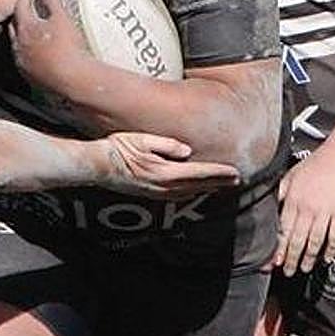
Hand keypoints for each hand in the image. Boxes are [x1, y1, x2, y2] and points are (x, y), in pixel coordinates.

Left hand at [9, 0, 89, 87]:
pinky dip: (28, 51)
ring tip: (34, 30)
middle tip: (29, 8)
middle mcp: (18, 46)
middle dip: (20, 15)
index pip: (19, 7)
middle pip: (14, 25)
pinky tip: (38, 51)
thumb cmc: (68, 47)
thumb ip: (51, 1)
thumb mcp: (62, 18)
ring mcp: (22, 62)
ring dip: (23, 35)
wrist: (73, 78)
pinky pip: (24, 58)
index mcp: (25, 29)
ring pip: (17, 43)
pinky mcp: (28, 75)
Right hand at [99, 132, 240, 197]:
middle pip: (198, 186)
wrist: (98, 165)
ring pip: (189, 193)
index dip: (219, 173)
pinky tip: (194, 190)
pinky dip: (192, 192)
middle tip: (237, 181)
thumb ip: (167, 145)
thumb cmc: (118, 148)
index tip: (236, 173)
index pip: (199, 173)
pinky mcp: (149, 194)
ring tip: (221, 185)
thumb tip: (187, 150)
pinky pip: (177, 195)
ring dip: (207, 189)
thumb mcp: (143, 139)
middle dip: (218, 183)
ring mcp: (156, 192)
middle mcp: (163, 186)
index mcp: (164, 171)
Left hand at [271, 145, 334, 275]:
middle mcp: (307, 209)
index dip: (278, 248)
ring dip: (309, 258)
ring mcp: (325, 211)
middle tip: (287, 272)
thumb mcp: (289, 176)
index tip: (273, 262)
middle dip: (291, 258)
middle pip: (297, 239)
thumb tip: (270, 209)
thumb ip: (279, 194)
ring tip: (305, 269)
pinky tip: (326, 258)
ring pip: (315, 241)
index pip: (282, 230)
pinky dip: (331, 249)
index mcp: (292, 201)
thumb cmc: (314, 165)